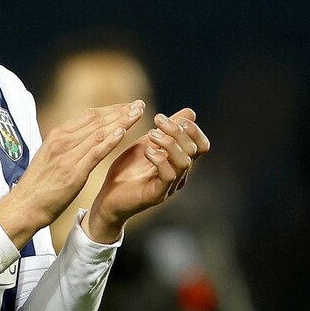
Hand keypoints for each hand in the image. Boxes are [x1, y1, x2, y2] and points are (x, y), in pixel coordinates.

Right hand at [0, 101, 145, 248]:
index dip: (111, 109)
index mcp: (57, 135)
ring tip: (138, 114)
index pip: (89, 115)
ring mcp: (67, 155)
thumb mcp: (49, 157)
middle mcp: (62, 140)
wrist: (24, 205)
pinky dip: (110, 141)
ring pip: (99, 132)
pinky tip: (123, 133)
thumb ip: (65, 145)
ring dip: (121, 121)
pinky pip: (95, 153)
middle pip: (96, 120)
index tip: (127, 106)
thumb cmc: (37, 185)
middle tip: (139, 104)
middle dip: (120, 111)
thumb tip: (80, 136)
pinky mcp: (73, 172)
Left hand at [83, 108, 209, 241]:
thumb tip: (189, 112)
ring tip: (151, 133)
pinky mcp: (156, 195)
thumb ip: (166, 130)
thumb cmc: (127, 171)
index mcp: (179, 161)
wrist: (108, 198)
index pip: (201, 145)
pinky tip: (146, 152)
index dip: (191, 129)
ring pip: (184, 162)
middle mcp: (179, 174)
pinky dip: (159, 159)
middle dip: (177, 130)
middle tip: (157, 120)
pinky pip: (168, 176)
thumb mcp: (148, 144)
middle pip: (195, 150)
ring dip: (169, 143)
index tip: (169, 117)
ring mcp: (169, 186)